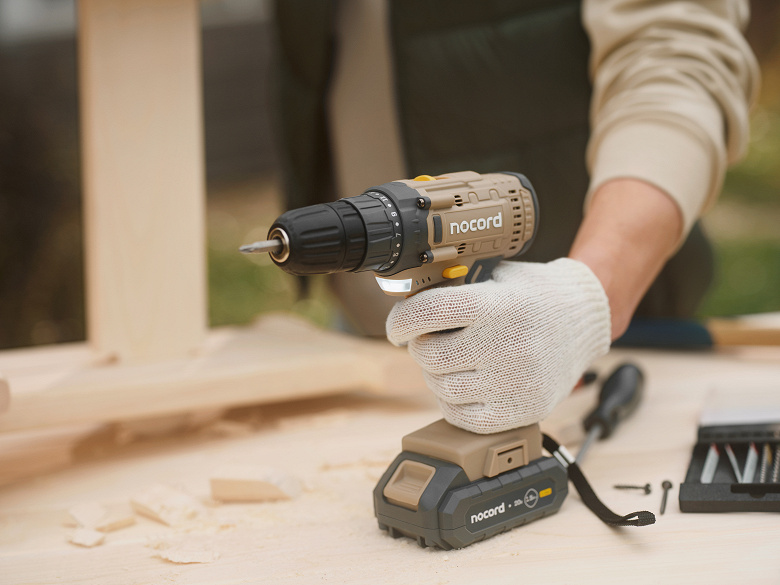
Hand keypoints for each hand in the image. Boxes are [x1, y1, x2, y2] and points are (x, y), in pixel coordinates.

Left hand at [386, 258, 610, 432]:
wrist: (586, 318)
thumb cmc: (535, 295)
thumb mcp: (498, 276)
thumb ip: (457, 288)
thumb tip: (407, 300)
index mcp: (497, 305)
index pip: (429, 312)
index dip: (402, 320)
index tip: (396, 327)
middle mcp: (506, 345)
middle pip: (431, 356)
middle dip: (420, 347)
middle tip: (429, 340)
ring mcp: (516, 381)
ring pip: (443, 389)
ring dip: (436, 376)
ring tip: (451, 361)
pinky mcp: (525, 409)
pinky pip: (466, 419)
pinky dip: (453, 404)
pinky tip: (462, 386)